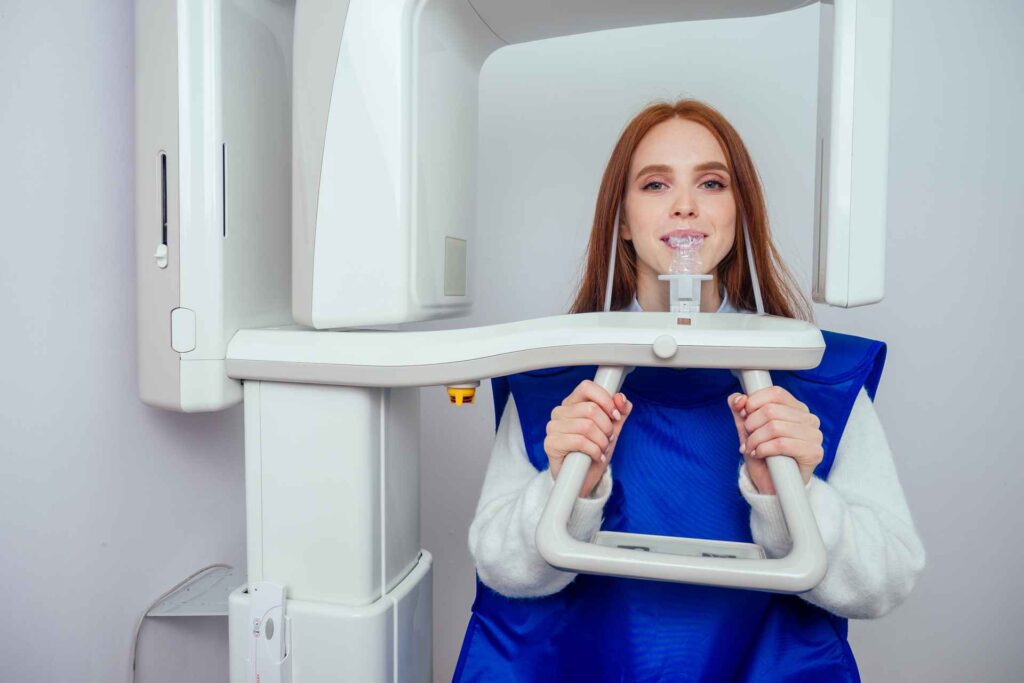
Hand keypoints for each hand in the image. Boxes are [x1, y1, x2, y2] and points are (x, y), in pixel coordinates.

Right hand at [544, 380, 631, 497]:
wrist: (584, 478)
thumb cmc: (595, 450)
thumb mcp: (612, 429)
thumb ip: (619, 411)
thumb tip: (621, 398)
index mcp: (573, 403)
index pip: (587, 387)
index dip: (605, 400)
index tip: (615, 416)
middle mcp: (560, 412)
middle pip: (591, 409)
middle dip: (607, 427)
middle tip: (608, 439)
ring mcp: (553, 427)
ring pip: (587, 426)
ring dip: (602, 441)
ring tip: (602, 449)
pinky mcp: (551, 443)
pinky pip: (579, 441)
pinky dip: (594, 451)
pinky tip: (595, 456)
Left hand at [728, 387, 822, 494]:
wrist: (773, 486)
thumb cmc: (764, 456)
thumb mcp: (748, 430)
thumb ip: (741, 411)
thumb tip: (737, 398)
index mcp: (797, 409)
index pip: (776, 393)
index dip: (754, 401)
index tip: (743, 414)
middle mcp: (809, 419)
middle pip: (771, 410)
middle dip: (751, 425)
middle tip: (748, 439)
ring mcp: (814, 436)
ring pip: (774, 427)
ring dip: (755, 440)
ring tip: (751, 448)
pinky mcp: (814, 453)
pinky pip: (782, 444)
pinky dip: (763, 449)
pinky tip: (760, 455)